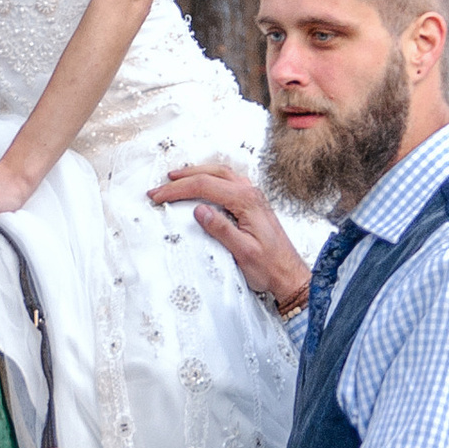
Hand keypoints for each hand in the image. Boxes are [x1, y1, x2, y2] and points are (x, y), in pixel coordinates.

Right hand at [152, 160, 313, 314]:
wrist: (289, 275)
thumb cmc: (270, 267)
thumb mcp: (243, 252)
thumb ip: (221, 229)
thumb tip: (199, 210)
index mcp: (247, 201)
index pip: (205, 186)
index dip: (178, 190)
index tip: (158, 196)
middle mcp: (251, 193)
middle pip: (212, 173)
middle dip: (183, 177)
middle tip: (161, 186)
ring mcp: (253, 196)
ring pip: (221, 173)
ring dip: (198, 172)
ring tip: (177, 178)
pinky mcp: (253, 203)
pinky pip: (229, 181)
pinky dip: (211, 177)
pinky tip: (204, 183)